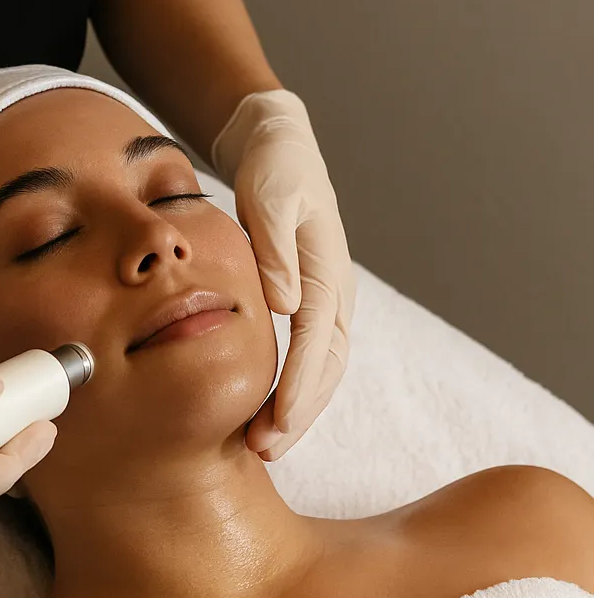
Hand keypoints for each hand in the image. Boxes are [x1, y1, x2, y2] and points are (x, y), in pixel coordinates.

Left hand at [211, 90, 356, 461]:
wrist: (279, 147)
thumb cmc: (274, 168)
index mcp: (327, 270)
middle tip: (266, 450)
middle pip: (327, 368)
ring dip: (297, 411)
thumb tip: (283, 303)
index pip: (318, 340)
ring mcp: (325, 300)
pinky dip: (292, 391)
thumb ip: (275, 247)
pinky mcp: (308, 303)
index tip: (277, 421)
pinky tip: (264, 414)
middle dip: (301, 413)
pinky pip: (308, 359)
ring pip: (322, 370)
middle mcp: (334, 292)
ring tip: (263, 446)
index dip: (300, 385)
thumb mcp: (271, 195)